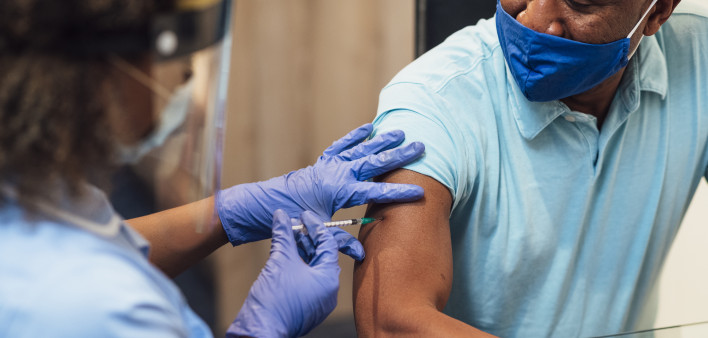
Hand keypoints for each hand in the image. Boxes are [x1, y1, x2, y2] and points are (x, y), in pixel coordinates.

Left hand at [216, 123, 424, 259]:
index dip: (399, 194)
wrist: (267, 204)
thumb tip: (361, 254)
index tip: (421, 192)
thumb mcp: (318, 231)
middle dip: (399, 156)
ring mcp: (330, 165)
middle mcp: (338, 174)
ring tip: (400, 132)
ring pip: (361, 150)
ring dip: (381, 142)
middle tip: (421, 147)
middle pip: (374, 163)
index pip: (376, 193)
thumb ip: (340, 241)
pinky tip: (367, 128)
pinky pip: (341, 146)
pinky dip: (354, 136)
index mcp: (341, 191)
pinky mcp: (322, 162)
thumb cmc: (293, 219)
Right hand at [227, 210, 339, 337]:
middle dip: (307, 238)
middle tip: (294, 223)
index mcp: (328, 279)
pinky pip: (306, 279)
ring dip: (301, 250)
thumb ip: (284, 235)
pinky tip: (284, 254)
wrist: (260, 331)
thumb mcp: (280, 260)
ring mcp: (318, 300)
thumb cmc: (274, 299)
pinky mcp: (306, 305)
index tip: (304, 214)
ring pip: (313, 268)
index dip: (315, 226)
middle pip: (321, 255)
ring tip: (287, 236)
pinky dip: (298, 265)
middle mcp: (328, 290)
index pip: (328, 244)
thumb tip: (282, 216)